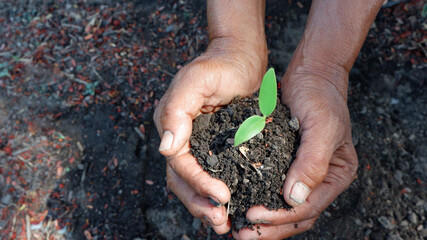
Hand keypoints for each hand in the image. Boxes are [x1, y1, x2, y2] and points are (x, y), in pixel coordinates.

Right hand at [153, 38, 266, 233]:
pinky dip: (217, 193)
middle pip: (182, 180)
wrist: (241, 57)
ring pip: (194, 183)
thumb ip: (176, 112)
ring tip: (224, 223)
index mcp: (171, 125)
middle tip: (221, 221)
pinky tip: (231, 206)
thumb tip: (165, 147)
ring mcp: (199, 144)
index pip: (179, 164)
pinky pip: (212, 175)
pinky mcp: (217, 146)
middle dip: (199, 203)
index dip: (198, 183)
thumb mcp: (194, 81)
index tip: (222, 195)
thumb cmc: (218, 65)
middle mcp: (181, 138)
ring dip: (206, 205)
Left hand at [233, 60, 357, 238]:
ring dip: (262, 221)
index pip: (307, 207)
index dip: (280, 216)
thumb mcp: (322, 126)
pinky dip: (258, 199)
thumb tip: (294, 198)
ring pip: (283, 207)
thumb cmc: (321, 97)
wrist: (311, 75)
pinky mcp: (286, 164)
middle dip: (269, 228)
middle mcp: (320, 180)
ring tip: (237, 227)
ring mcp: (303, 173)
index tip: (253, 215)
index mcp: (336, 175)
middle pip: (295, 216)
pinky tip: (239, 203)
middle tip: (240, 234)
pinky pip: (272, 189)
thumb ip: (312, 163)